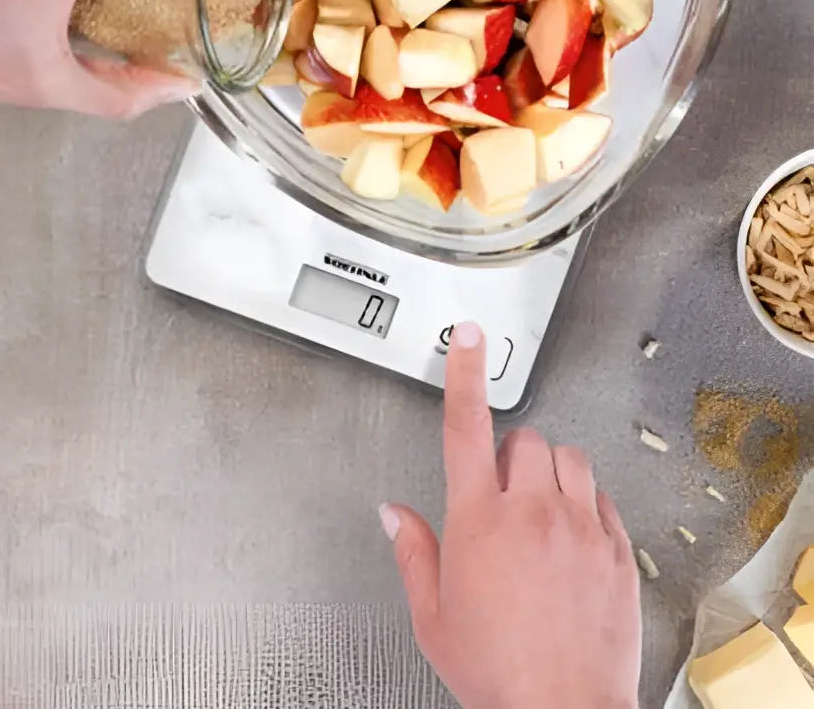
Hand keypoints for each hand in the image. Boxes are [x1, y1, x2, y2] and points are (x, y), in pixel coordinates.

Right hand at [380, 321, 640, 708]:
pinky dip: (584, 504)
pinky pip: (603, 499)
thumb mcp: (433, 616)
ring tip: (539, 508)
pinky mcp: (617, 550)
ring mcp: (580, 529)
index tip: (468, 336)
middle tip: (501, 493)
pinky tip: (570, 537)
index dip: (464, 372)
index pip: (466, 425)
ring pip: (569, 458)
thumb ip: (412, 552)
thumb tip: (394, 514)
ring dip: (550, 472)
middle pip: (524, 439)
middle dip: (509, 455)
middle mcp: (532, 514)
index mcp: (479, 521)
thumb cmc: (499, 673)